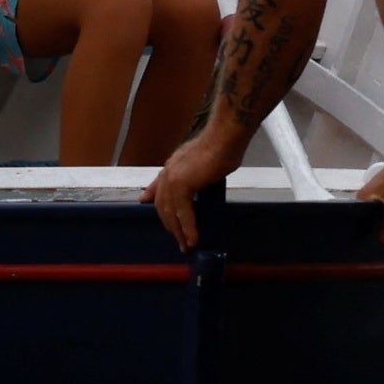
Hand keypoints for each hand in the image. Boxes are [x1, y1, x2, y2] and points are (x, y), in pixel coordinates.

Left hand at [146, 125, 243, 249]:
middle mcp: (168, 173)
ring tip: (187, 246)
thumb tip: (194, 186)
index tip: (158, 215)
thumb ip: (191, 176)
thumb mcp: (200, 163)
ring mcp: (172, 179)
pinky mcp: (182, 185)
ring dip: (180, 232)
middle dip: (171, 226)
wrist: (224, 138)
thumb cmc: (220, 147)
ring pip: (172, 213)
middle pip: (163, 206)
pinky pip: (184, 213)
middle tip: (180, 241)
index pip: (160, 191)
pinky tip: (193, 239)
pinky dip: (189, 229)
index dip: (159, 205)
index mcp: (171, 167)